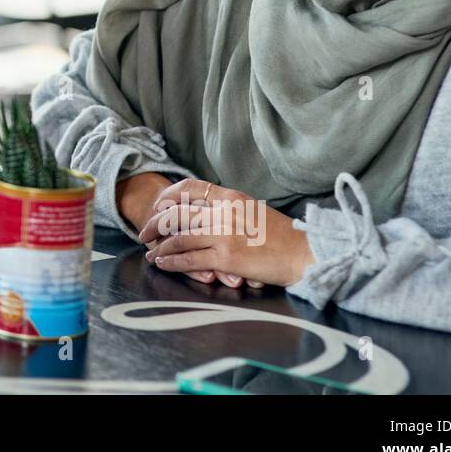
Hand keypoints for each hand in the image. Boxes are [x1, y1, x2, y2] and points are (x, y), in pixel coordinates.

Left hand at [137, 178, 314, 287]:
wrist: (305, 254)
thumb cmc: (283, 237)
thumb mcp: (254, 210)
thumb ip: (230, 207)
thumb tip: (207, 211)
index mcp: (231, 196)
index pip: (189, 187)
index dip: (168, 196)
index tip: (159, 206)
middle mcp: (224, 211)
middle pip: (178, 213)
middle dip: (156, 223)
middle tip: (145, 232)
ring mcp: (224, 233)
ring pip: (179, 237)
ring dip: (160, 247)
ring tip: (151, 253)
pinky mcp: (226, 257)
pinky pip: (189, 259)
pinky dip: (172, 262)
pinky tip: (163, 264)